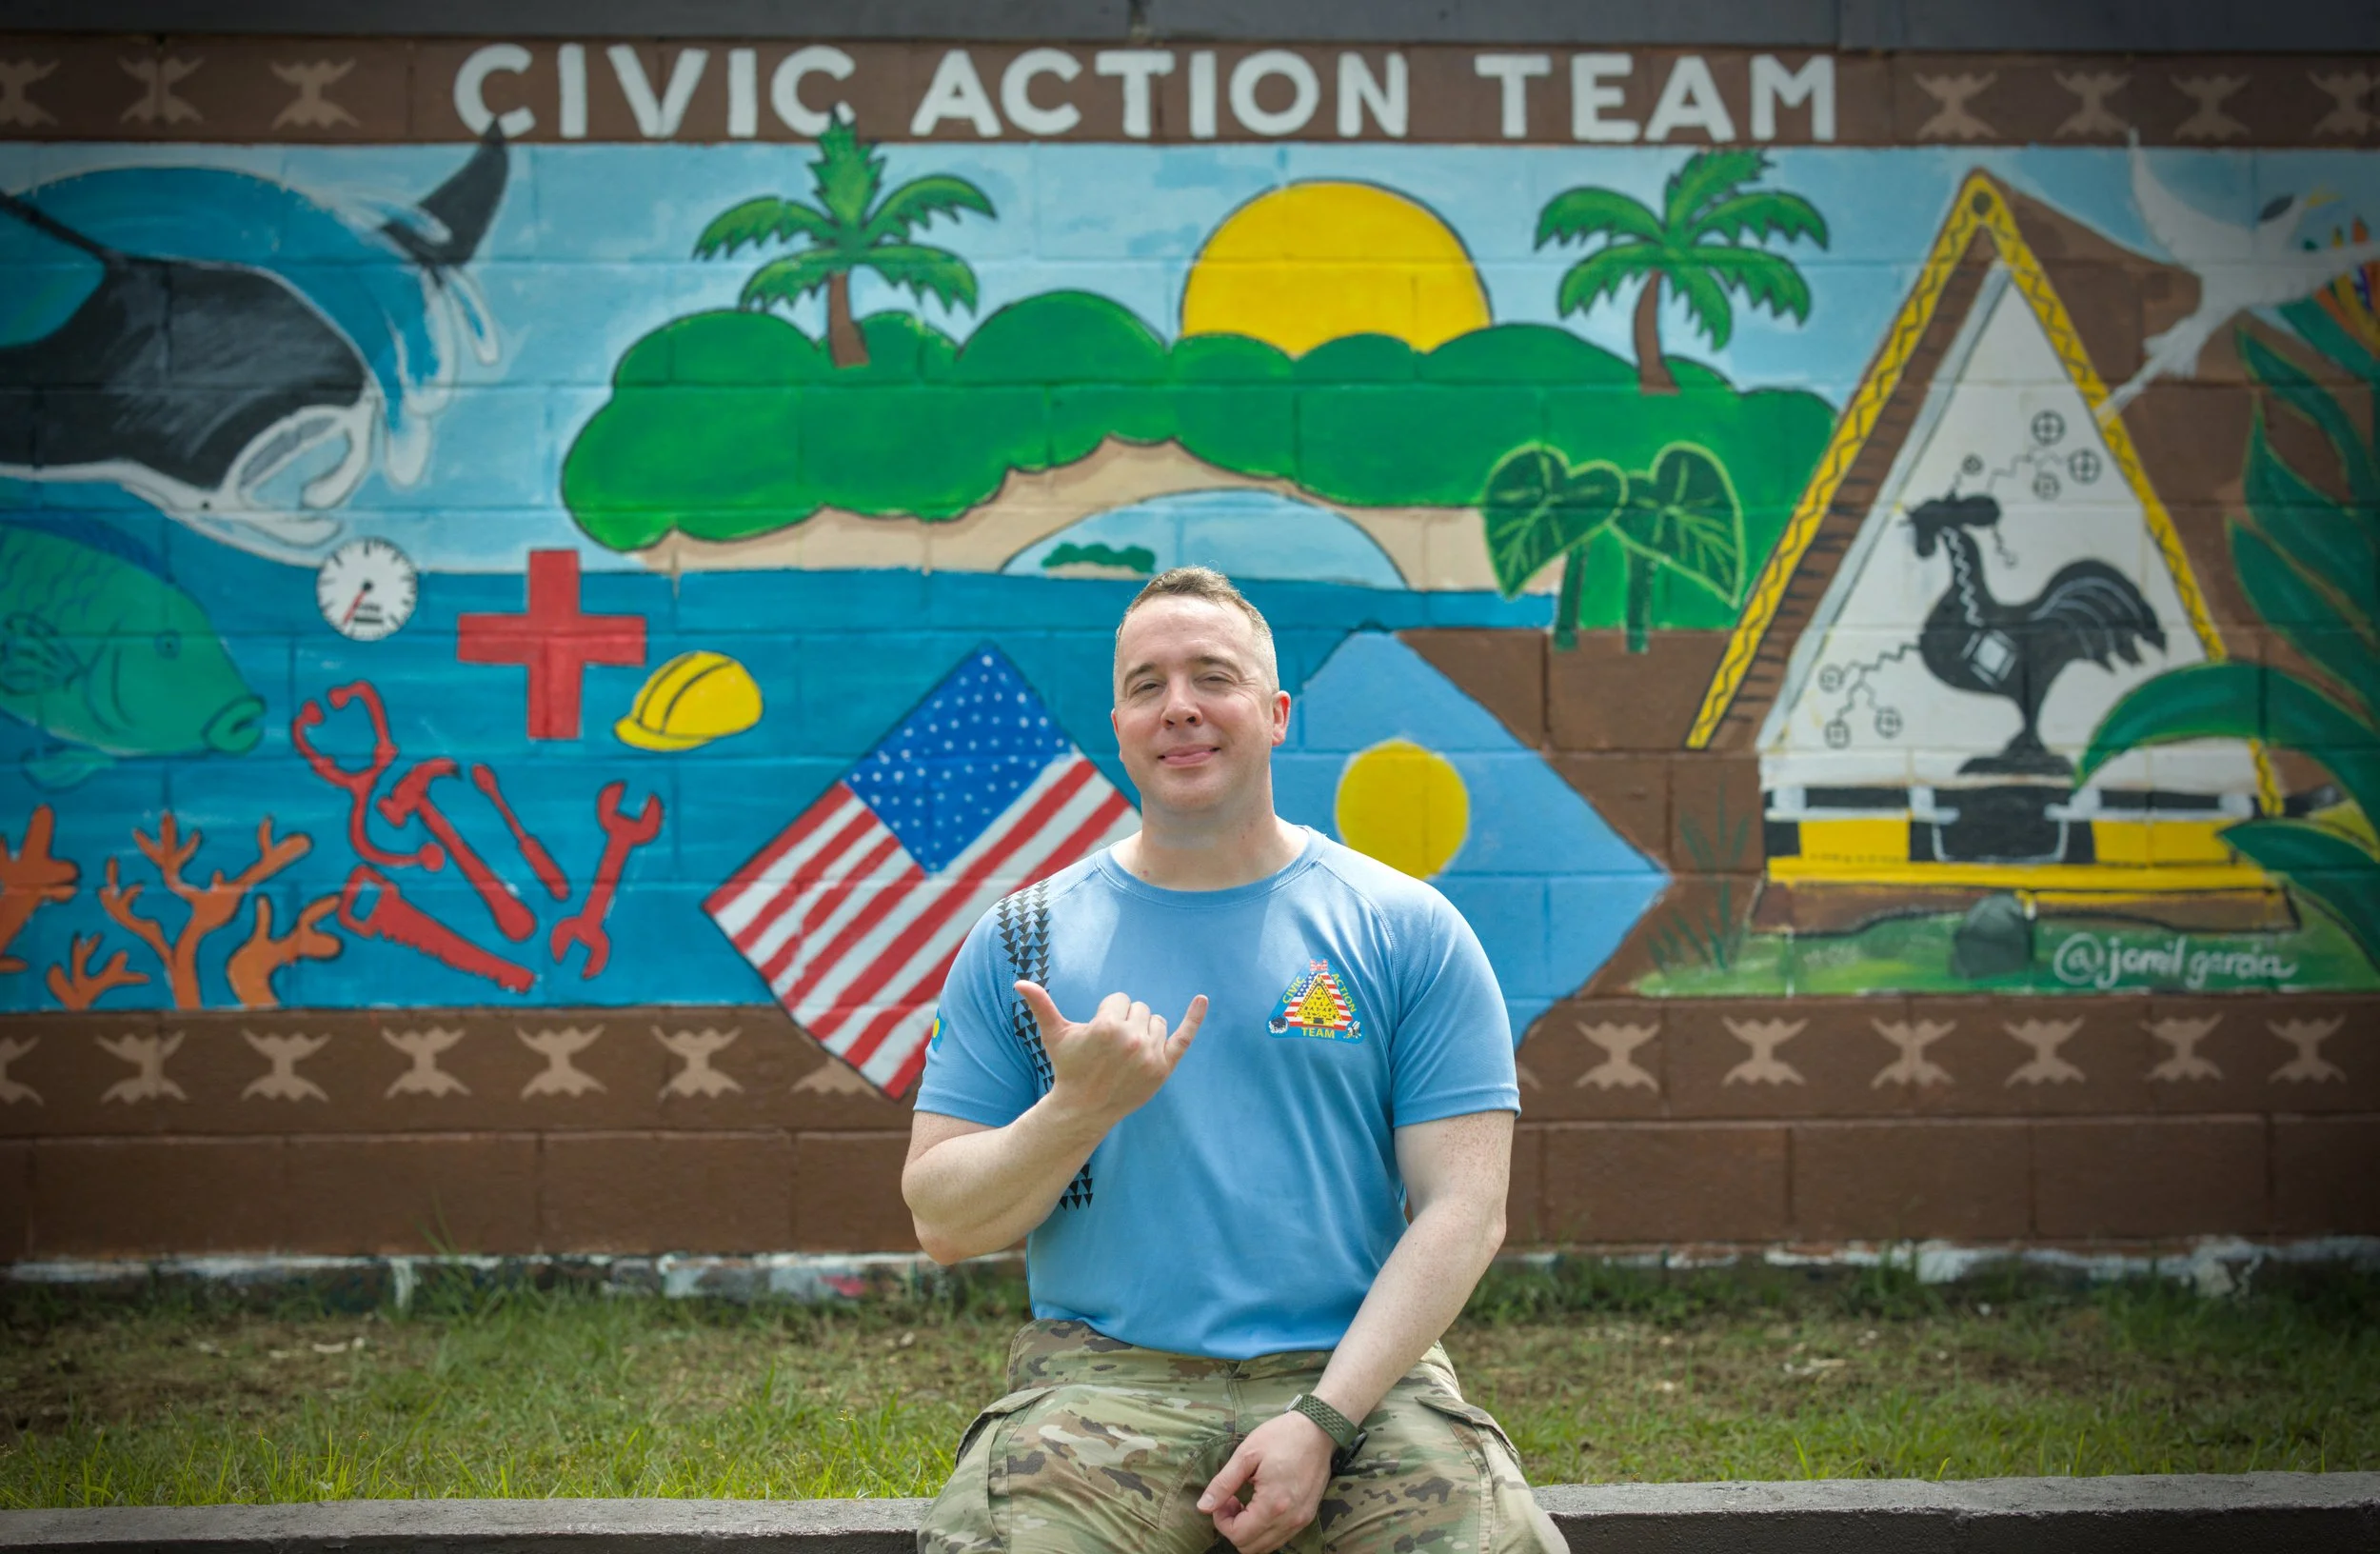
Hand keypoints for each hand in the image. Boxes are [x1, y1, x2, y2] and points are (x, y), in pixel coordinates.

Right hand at [1017, 981, 1205, 1126]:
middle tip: (1111, 1048)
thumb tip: (1019, 983)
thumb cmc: (1069, 1068)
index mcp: (1107, 1026)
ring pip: (1156, 1022)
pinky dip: (1194, 1017)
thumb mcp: (1055, 1036)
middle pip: (1139, 1008)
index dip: (1107, 1015)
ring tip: (1126, 1053)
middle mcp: (1132, 1039)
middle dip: (1126, 1022)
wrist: (1084, 1108)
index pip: (1119, 1000)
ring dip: (1144, 1031)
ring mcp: (1150, 1055)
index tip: (1097, 1038)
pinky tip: (1202, 1000)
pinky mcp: (1164, 1068)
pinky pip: (1185, 1037)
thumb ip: (1041, 1006)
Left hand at [1198, 1410, 1335, 1552]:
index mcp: (1273, 1505)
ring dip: (1249, 1531)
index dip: (1222, 1521)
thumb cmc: (1281, 1436)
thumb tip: (1203, 1507)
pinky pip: (1280, 1538)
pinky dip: (1265, 1529)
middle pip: (1251, 1548)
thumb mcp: (1247, 1454)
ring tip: (1247, 1503)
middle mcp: (1290, 1520)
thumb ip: (1223, 1483)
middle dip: (1234, 1528)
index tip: (1224, 1498)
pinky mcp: (1308, 1517)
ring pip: (1266, 1547)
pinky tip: (1262, 1505)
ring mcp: (1301, 1521)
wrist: (1318, 1429)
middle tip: (1233, 1501)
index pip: (1238, 1535)